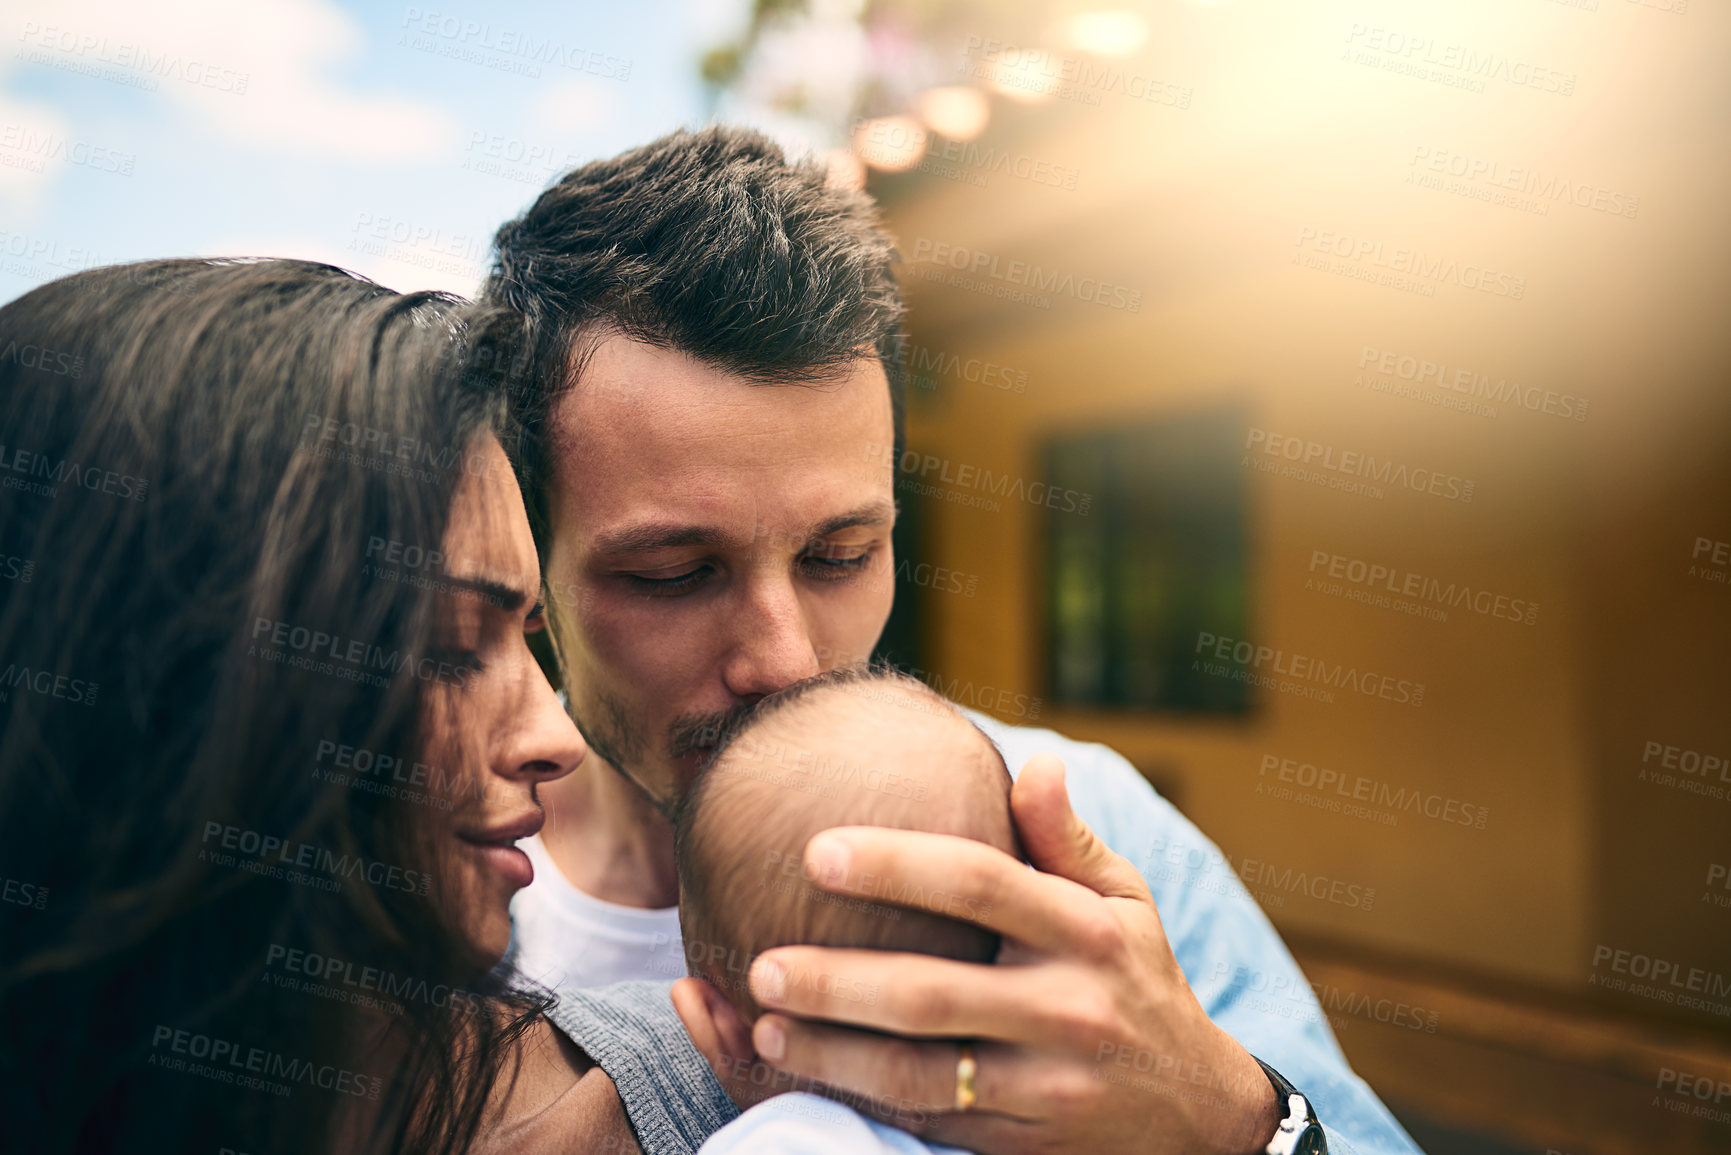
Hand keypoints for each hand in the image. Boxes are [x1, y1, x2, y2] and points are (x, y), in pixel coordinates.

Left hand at [732, 754, 1281, 1154]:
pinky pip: (929, 1122)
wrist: (1199, 1112)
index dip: (896, 865)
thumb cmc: (1139, 979)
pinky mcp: (1023, 1143)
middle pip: (934, 992)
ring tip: (765, 1024)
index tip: (817, 850)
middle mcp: (1067, 1009)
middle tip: (760, 965)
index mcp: (1085, 932)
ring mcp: (1045, 1086)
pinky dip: (862, 1099)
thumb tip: (1036, 763)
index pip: (982, 885)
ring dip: (833, 1052)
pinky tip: (809, 1073)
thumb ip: (1068, 839)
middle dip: (837, 980)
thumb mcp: (1126, 901)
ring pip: (920, 1073)